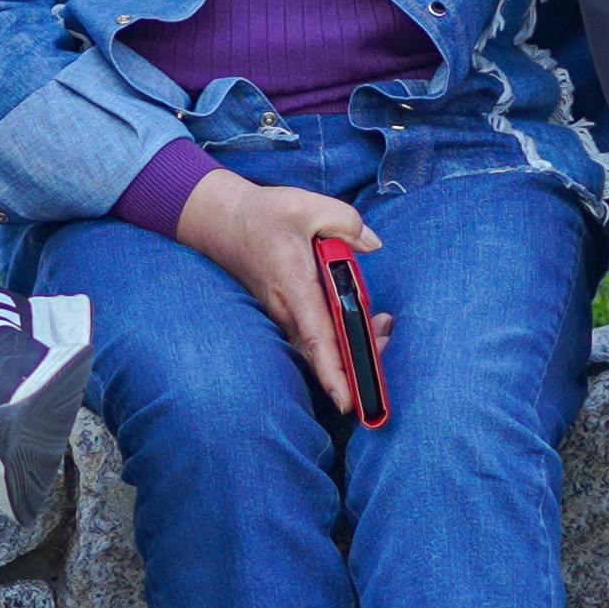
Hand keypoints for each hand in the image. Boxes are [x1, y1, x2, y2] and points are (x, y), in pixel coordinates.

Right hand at [172, 172, 383, 410]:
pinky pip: (313, 334)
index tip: (348, 401)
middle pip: (323, 352)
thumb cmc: (264, 215)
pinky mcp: (286, 310)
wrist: (222, 220)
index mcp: (295, 286)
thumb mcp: (307, 206)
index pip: (318, 337)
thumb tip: (371, 244)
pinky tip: (360, 318)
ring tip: (381, 324)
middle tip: (386, 335)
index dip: (333, 371)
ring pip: (319, 345)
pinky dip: (338, 336)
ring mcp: (284, 312)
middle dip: (357, 361)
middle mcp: (287, 308)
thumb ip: (346, 222)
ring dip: (351, 345)